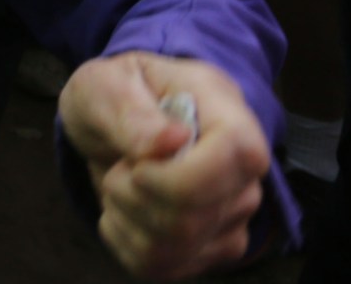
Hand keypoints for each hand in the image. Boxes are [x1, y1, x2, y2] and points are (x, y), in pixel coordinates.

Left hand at [60, 52, 269, 280]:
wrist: (112, 120)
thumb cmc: (115, 93)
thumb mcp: (107, 84)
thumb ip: (132, 112)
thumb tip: (172, 140)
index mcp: (227, 111)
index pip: (238, 155)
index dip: (181, 177)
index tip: (136, 167)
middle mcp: (243, 170)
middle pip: (200, 215)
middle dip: (136, 197)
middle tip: (117, 168)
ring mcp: (233, 214)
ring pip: (180, 246)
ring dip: (127, 218)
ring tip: (119, 184)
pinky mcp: (211, 248)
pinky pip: (165, 267)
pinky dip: (126, 242)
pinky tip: (122, 211)